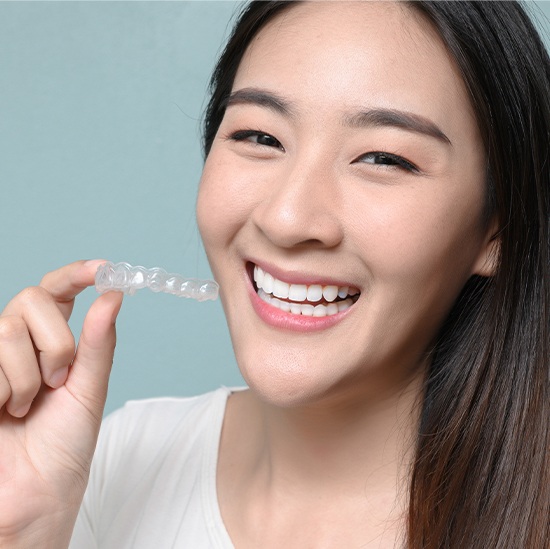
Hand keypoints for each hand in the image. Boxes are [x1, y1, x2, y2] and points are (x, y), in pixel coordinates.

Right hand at [0, 260, 122, 546]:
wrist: (34, 492)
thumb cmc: (65, 445)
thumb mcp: (90, 389)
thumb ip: (98, 343)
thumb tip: (113, 296)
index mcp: (56, 340)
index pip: (58, 290)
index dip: (77, 273)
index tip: (101, 269)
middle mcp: (22, 342)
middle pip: (32, 299)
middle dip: (55, 342)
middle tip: (58, 382)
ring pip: (8, 327)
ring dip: (28, 375)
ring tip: (28, 406)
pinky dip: (5, 389)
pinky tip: (4, 412)